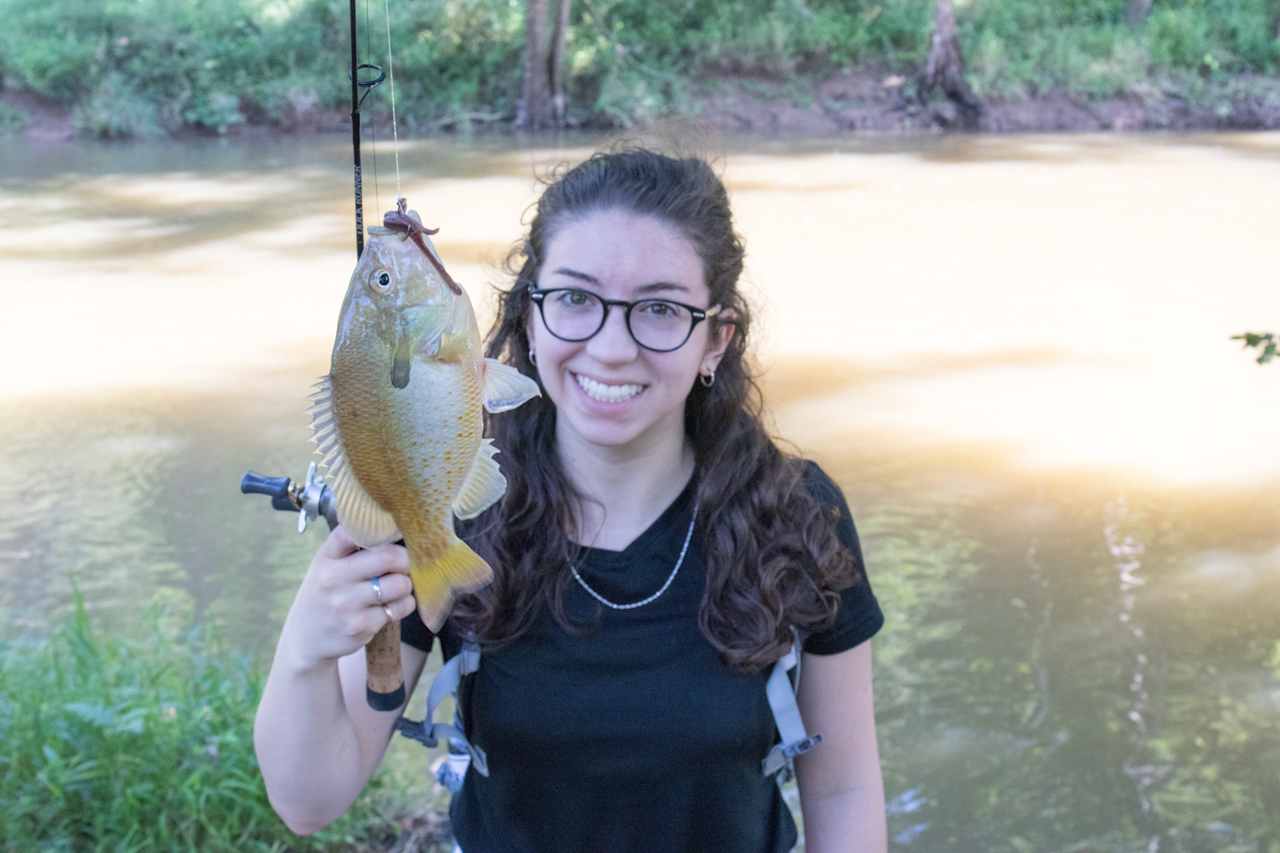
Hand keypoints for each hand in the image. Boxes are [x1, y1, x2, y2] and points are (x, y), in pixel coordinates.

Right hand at [280, 525, 415, 672]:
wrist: (306, 638)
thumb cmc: (326, 593)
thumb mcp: (327, 564)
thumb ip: (352, 545)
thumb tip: (391, 525)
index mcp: (327, 557)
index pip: (355, 531)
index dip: (381, 530)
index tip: (391, 535)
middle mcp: (334, 578)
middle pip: (389, 557)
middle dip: (405, 560)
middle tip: (403, 564)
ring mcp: (346, 604)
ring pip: (400, 584)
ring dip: (405, 585)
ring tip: (395, 587)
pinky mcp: (360, 626)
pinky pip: (399, 608)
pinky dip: (403, 605)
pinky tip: (389, 606)